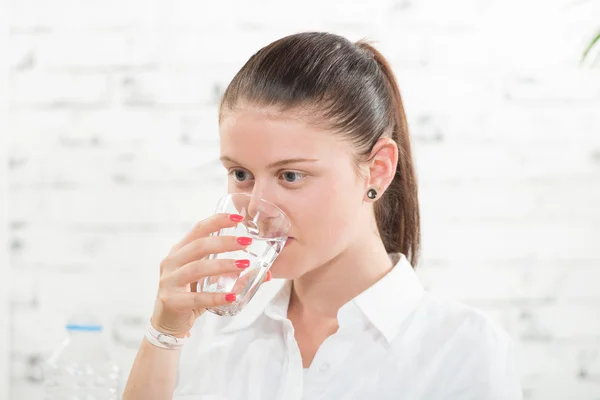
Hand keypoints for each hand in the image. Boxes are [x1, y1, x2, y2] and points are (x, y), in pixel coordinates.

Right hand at [149, 213, 262, 337]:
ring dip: (223, 265)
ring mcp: (169, 281)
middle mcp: (172, 262)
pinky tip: (232, 297)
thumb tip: (266, 273)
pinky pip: (197, 298)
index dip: (217, 221)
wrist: (168, 323)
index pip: (198, 229)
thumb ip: (233, 274)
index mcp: (180, 251)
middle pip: (199, 245)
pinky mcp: (172, 301)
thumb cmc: (190, 295)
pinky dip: (216, 297)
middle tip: (247, 242)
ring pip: (197, 268)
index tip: (238, 218)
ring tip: (244, 264)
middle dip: (224, 242)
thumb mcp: (209, 280)